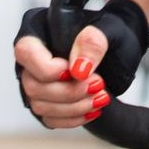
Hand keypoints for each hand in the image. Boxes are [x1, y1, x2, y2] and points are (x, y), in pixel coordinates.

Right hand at [12, 0, 148, 128]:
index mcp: (40, 30)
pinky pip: (50, 119)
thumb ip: (93, 42)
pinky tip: (91, 110)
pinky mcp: (47, 102)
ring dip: (73, 107)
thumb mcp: (111, 29)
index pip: (26, 52)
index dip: (47, 68)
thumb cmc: (112, 32)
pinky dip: (72, 118)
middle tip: (97, 85)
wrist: (123, 49)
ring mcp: (37, 82)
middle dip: (67, 92)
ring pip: (40, 106)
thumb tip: (78, 69)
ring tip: (100, 98)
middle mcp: (33, 58)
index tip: (75, 73)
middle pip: (33, 85)